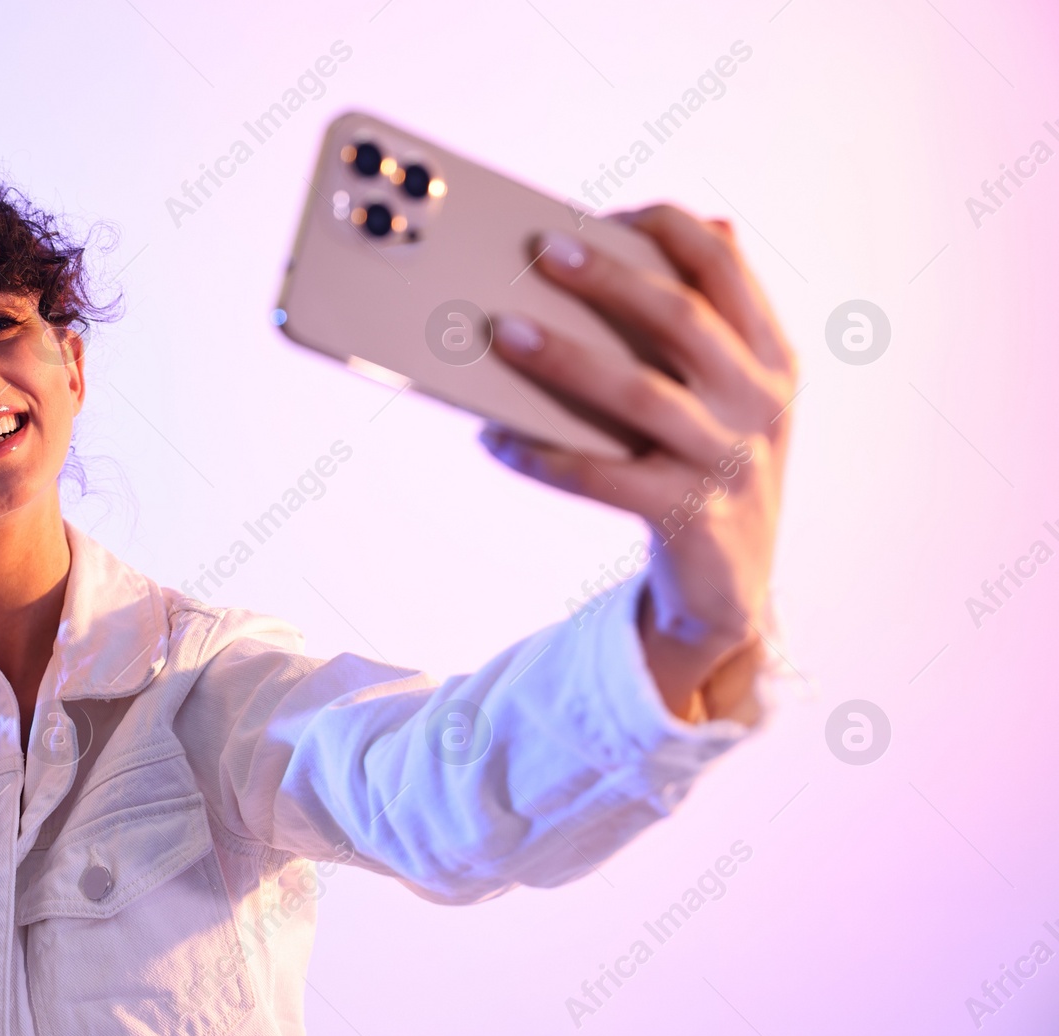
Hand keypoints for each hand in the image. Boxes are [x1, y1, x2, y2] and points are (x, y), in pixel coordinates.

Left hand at [481, 205, 796, 721]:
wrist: (729, 590)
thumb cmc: (704, 468)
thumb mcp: (725, 396)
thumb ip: (707, 323)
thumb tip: (694, 226)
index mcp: (770, 357)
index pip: (726, 268)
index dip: (665, 230)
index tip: (603, 213)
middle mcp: (760, 403)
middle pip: (682, 319)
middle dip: (608, 278)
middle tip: (542, 251)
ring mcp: (730, 463)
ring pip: (642, 395)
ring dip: (566, 359)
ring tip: (503, 333)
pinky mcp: (690, 518)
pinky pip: (605, 478)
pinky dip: (545, 456)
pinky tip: (497, 439)